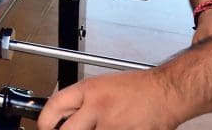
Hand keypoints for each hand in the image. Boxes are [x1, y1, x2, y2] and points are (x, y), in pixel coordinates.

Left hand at [37, 70, 186, 129]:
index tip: (45, 129)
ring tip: (103, 127)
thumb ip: (80, 103)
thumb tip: (60, 120)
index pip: (54, 107)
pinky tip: (118, 128)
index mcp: (89, 91)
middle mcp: (98, 108)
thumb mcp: (100, 86)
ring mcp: (113, 126)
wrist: (166, 92)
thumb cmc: (136, 89)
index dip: (45, 123)